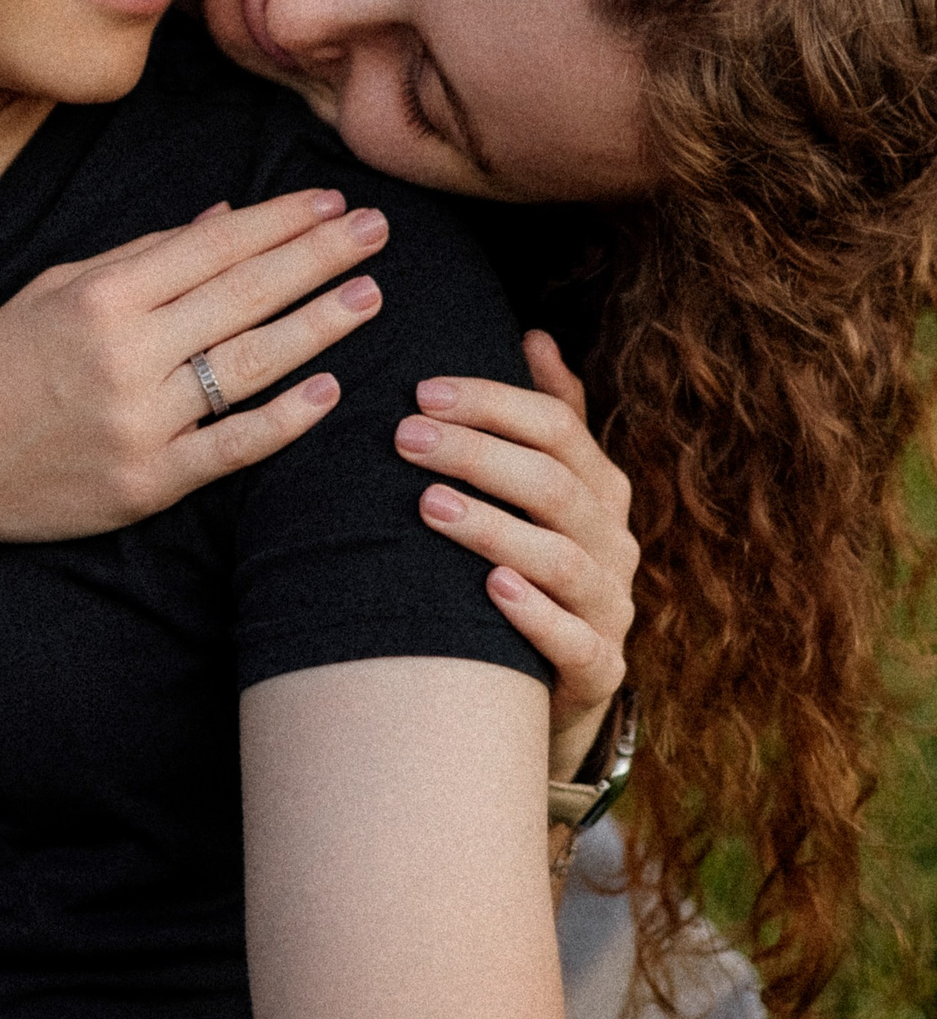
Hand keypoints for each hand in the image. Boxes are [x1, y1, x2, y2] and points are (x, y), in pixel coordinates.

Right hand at [0, 189, 388, 540]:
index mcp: (104, 293)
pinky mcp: (146, 482)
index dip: (282, 220)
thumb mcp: (60, 286)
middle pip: (245, 295)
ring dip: (318, 326)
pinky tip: (327, 391)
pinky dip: (282, 420)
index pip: (216, 245)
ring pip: (250, 365)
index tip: (333, 199)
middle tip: (378, 230)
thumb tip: (226, 217)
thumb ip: (146, 253)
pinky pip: (230, 448)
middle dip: (319, 256)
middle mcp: (127, 351)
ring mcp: (140, 420)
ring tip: (370, 295)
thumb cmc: (0, 356)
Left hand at [393, 329, 635, 781]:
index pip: (557, 428)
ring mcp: (612, 607)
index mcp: (600, 488)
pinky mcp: (601, 670)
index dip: (492, 404)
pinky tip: (491, 588)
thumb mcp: (544, 491)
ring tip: (429, 505)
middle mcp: (614, 541)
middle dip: (476, 456)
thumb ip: (549, 416)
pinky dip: (535, 613)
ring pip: (561, 559)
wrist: (550, 684)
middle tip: (404, 438)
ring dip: (493, 528)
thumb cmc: (533, 564)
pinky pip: (577, 642)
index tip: (421, 391)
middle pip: (553, 485)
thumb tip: (537, 334)